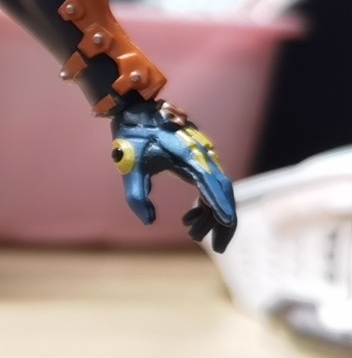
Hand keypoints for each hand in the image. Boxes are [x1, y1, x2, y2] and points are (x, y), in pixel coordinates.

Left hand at [110, 101, 237, 251]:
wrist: (136, 110)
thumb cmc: (132, 136)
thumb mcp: (130, 166)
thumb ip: (136, 195)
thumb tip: (148, 221)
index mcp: (190, 156)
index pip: (214, 185)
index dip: (221, 207)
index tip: (227, 226)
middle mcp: (204, 156)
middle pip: (224, 192)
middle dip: (222, 222)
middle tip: (215, 247)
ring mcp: (205, 157)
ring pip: (219, 191)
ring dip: (210, 216)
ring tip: (192, 233)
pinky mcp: (200, 160)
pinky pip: (210, 186)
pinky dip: (205, 204)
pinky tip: (189, 218)